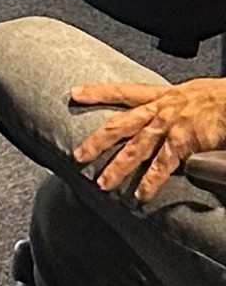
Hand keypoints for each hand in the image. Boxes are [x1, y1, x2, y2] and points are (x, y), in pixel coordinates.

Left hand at [70, 71, 225, 199]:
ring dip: (117, 168)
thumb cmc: (218, 98)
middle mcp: (160, 109)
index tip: (74, 94)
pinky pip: (162, 165)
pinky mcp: (182, 141)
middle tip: (78, 156)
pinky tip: (140, 195)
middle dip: (97, 141)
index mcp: (161, 96)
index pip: (122, 91)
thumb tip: (161, 120)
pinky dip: (150, 182)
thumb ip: (171, 108)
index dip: (97, 92)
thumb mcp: (188, 96)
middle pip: (119, 125)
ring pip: (135, 149)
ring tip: (102, 184)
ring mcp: (169, 125)